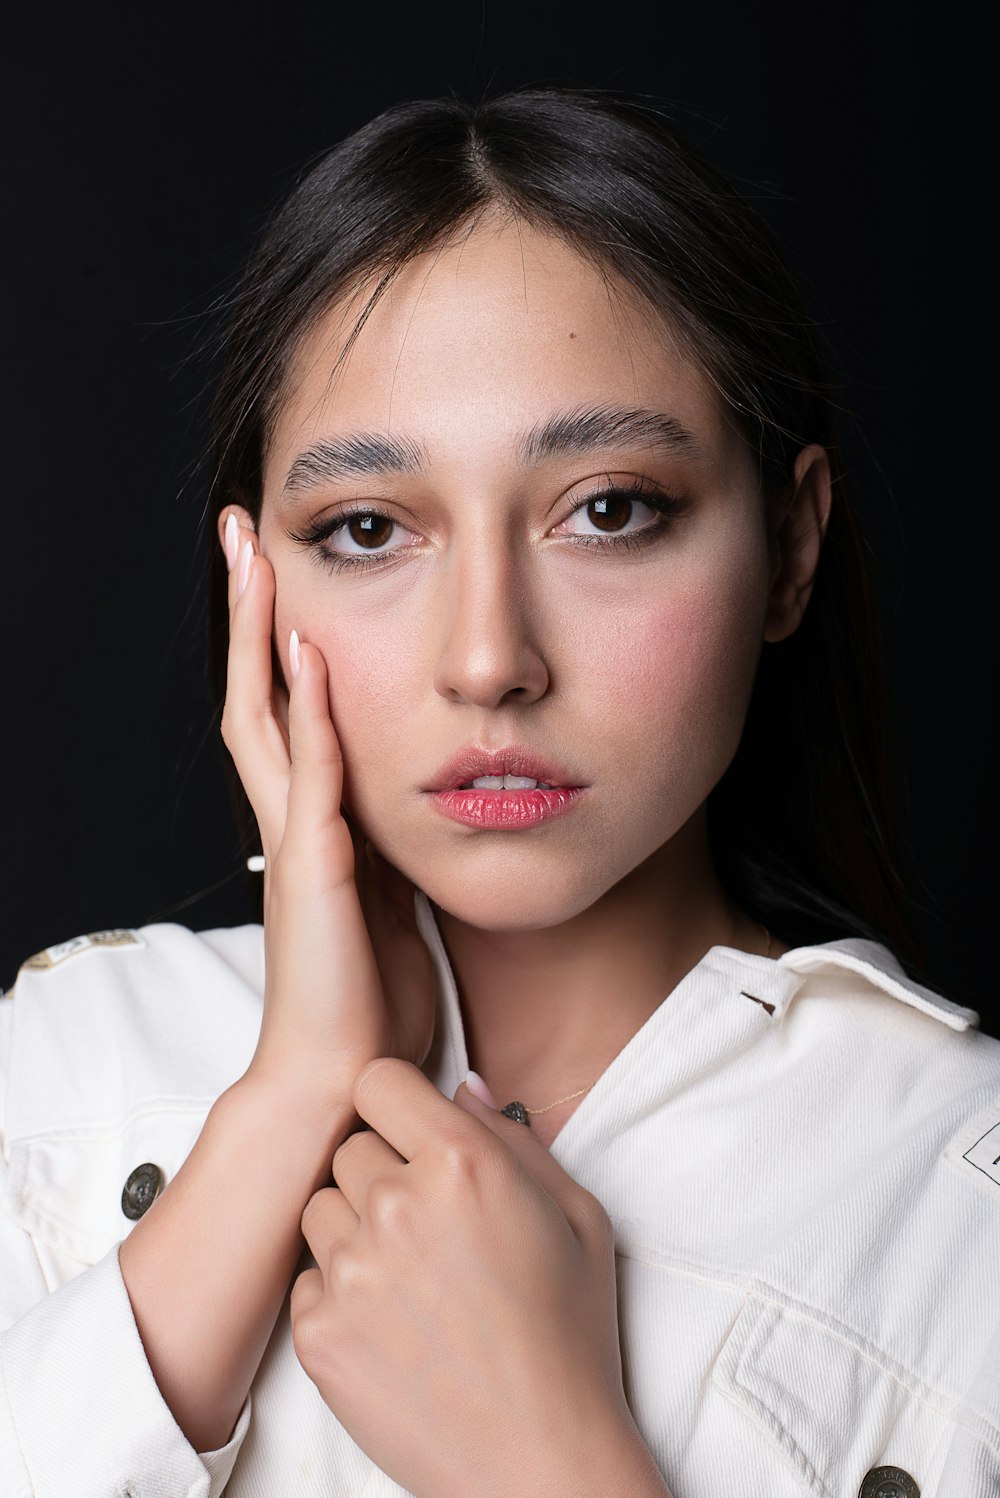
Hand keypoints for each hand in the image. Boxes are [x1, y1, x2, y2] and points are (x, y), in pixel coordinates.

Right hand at [219, 514, 435, 1101]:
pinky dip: (306, 709)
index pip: (283, 712)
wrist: (343, 1080)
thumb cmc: (371, 1004)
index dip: (277, 642)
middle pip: (253, 693)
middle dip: (248, 613)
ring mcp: (298, 841)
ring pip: (262, 716)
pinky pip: (309, 773)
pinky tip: (310, 650)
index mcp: (315, 826)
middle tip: (240, 534)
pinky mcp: (315, 869)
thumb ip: (394, 851)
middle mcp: (292, 821)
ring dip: (260, 635)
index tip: (282, 574)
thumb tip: (425, 813)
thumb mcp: (395, 907)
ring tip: (255, 557)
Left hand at [289, 1058, 653, 1497]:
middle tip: (429, 1223)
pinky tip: (394, 1323)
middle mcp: (397, 1204)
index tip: (411, 1130)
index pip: (377, 1079)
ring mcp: (351, 1270)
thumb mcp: (578, 1215)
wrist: (540, 1458)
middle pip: (349, 1146)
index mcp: (464, 1163)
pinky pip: (308, 1277)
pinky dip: (340, 1292)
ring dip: (355, 1228)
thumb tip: (464, 1088)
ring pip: (320, 1207)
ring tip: (411, 1277)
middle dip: (382, 1171)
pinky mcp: (318, 1333)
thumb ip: (514, 1136)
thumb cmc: (568, 1337)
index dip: (395, 1103)